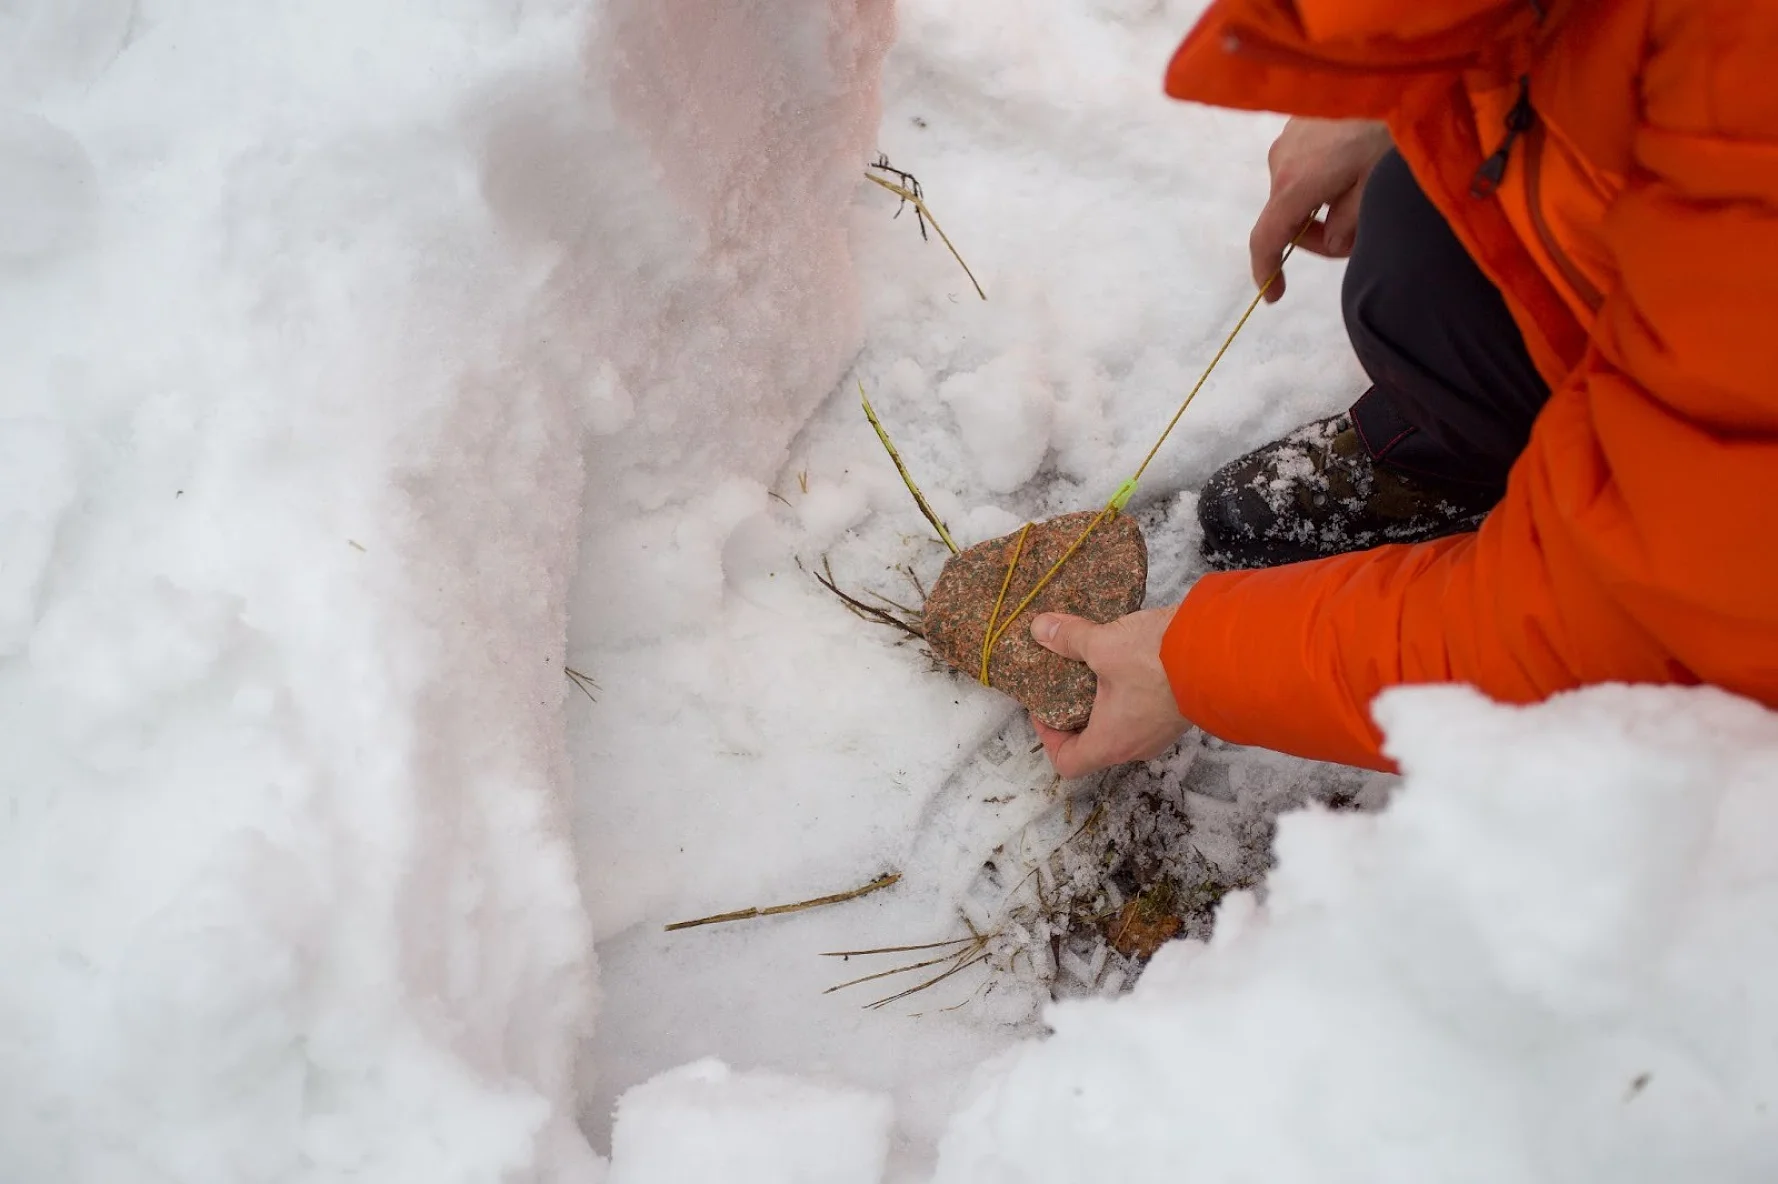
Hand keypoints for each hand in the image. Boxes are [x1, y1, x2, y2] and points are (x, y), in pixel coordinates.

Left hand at [1028, 607, 1190, 777]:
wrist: (1219, 652)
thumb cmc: (1157, 660)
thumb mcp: (1103, 645)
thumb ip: (1068, 639)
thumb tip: (1040, 628)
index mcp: (1110, 742)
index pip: (1068, 762)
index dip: (1048, 739)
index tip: (1043, 708)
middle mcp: (1135, 746)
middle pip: (1093, 743)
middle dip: (1074, 712)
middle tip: (1064, 679)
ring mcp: (1159, 732)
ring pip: (1120, 724)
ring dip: (1103, 699)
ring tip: (1092, 664)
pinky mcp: (1176, 712)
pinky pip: (1142, 710)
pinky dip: (1127, 690)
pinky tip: (1124, 658)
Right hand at [1251, 117, 1390, 301]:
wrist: (1394, 71)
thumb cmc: (1388, 131)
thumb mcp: (1375, 188)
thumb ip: (1349, 224)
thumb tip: (1333, 241)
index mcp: (1295, 184)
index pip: (1267, 237)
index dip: (1268, 271)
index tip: (1276, 295)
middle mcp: (1280, 163)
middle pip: (1286, 217)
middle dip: (1316, 233)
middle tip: (1357, 234)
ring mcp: (1287, 140)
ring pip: (1297, 192)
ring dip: (1322, 204)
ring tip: (1365, 190)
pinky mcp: (1299, 124)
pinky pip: (1303, 166)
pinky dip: (1323, 179)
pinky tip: (1357, 165)